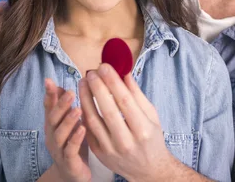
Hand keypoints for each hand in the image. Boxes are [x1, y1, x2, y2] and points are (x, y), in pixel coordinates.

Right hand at [44, 79, 90, 181]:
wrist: (72, 175)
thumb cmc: (73, 145)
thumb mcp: (69, 124)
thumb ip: (65, 107)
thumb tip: (62, 85)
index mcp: (53, 125)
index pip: (48, 107)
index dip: (48, 94)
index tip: (48, 80)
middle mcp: (52, 136)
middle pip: (52, 119)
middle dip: (60, 105)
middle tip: (71, 92)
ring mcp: (58, 149)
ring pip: (60, 134)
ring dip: (68, 121)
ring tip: (78, 109)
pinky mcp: (68, 162)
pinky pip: (70, 150)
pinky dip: (75, 139)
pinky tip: (83, 129)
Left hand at [79, 64, 174, 181]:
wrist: (148, 169)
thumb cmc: (151, 138)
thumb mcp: (151, 115)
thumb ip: (136, 94)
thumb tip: (124, 72)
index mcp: (142, 129)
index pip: (125, 101)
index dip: (113, 82)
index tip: (104, 66)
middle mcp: (126, 141)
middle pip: (108, 110)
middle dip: (97, 87)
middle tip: (91, 72)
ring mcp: (111, 149)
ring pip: (93, 120)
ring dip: (85, 98)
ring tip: (83, 82)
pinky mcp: (100, 154)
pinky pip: (88, 130)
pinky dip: (84, 114)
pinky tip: (82, 100)